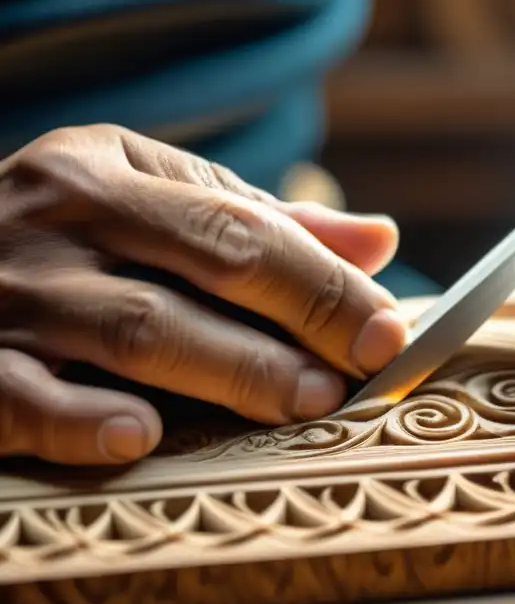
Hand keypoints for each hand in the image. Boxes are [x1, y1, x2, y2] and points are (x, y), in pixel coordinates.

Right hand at [0, 125, 406, 464]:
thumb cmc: (66, 240)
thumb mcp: (146, 204)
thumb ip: (257, 225)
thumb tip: (378, 241)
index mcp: (110, 167)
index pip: (242, 221)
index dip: (324, 279)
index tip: (387, 328)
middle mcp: (58, 212)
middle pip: (207, 260)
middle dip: (299, 317)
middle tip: (362, 368)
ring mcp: (4, 288)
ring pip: (138, 328)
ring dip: (232, 370)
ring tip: (304, 401)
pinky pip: (23, 395)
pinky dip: (82, 419)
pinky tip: (141, 435)